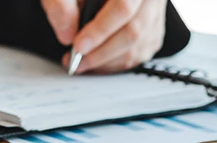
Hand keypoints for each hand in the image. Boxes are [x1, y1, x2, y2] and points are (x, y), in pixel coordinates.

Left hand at [42, 0, 166, 73]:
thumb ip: (61, 6)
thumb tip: (67, 35)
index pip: (123, 7)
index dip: (100, 31)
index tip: (78, 46)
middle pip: (133, 31)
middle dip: (101, 52)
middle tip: (77, 60)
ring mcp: (155, 13)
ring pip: (138, 46)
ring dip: (107, 61)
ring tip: (83, 63)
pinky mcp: (154, 28)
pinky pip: (141, 53)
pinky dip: (117, 63)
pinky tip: (98, 61)